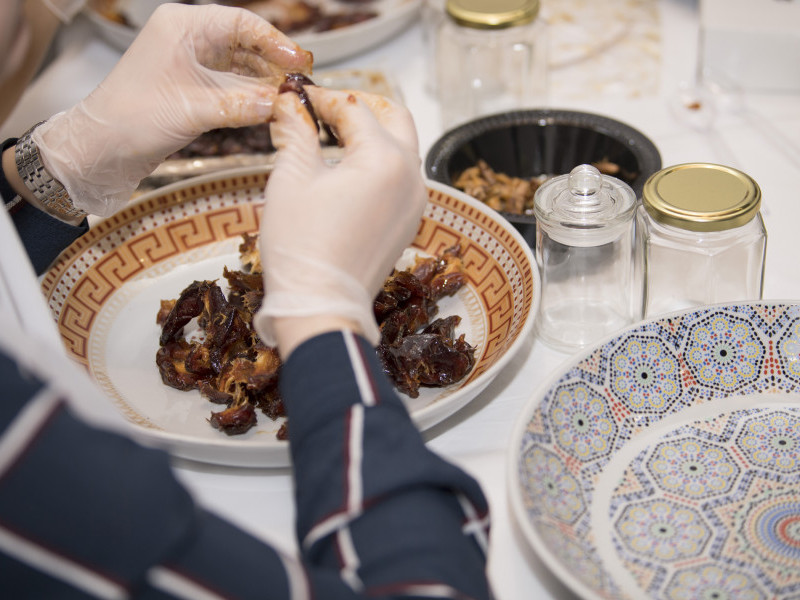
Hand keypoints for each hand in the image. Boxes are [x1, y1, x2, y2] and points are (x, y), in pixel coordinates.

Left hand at [33, 3, 311, 215]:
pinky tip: (270, 108)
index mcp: (183, 27)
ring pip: (240, 66)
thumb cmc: (132, 119)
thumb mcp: (194, 111)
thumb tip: (280, 103)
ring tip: (291, 97)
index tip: (299, 60)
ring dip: (265, 82)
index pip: (241, 23)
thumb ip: (241, 105)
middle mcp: (188, 40)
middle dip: (274, 63)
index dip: (275, 41)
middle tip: (302, 81)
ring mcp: (190, 64)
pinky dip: (250, 97)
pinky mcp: (191, 88)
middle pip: (245, 43)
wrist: (100, 150)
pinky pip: (231, 86)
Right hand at [254, 87, 426, 354]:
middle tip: (325, 110)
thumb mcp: (291, 178)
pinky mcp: (409, 223)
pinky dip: (379, 164)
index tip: (298, 97)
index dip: (323, 98)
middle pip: (394, 119)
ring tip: (333, 138)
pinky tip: (347, 172)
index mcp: (385, 158)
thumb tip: (290, 105)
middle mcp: (411, 176)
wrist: (321, 307)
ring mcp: (415, 202)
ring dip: (373, 135)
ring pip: (402, 149)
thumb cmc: (302, 245)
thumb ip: (296, 132)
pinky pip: (401, 179)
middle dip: (361, 107)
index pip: (355, 108)